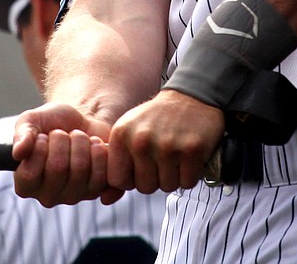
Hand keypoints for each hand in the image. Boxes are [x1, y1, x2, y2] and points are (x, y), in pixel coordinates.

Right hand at [12, 103, 117, 206]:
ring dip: (80, 142)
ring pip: (80, 167)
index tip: (43, 137)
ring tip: (78, 137)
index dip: (38, 148)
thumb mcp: (31, 120)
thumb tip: (18, 152)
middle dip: (61, 139)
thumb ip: (21, 134)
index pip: (29, 174)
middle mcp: (47, 196)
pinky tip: (93, 146)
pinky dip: (98, 150)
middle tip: (62, 134)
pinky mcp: (95, 192)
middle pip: (57, 168)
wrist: (81, 121)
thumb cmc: (51, 122)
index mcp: (25, 184)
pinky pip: (101, 173)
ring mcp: (72, 197)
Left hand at [107, 89, 224, 192]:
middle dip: (154, 178)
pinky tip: (187, 156)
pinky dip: (190, 174)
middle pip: (144, 187)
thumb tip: (104, 200)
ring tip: (174, 154)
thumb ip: (116, 162)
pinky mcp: (192, 150)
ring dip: (173, 176)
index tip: (140, 166)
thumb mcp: (128, 131)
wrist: (190, 96)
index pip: (118, 180)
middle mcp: (141, 141)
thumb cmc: (156, 119)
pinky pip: (187, 182)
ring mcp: (167, 146)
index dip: (131, 178)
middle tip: (161, 158)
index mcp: (121, 135)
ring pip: (166, 186)